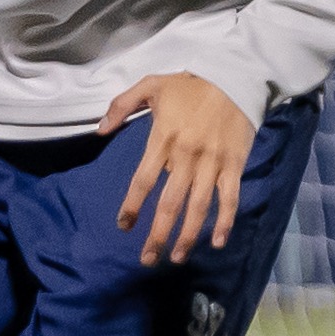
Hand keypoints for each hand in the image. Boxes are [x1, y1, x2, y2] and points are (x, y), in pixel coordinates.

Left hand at [101, 72, 255, 264]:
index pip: (142, 181)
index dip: (131, 206)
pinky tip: (216, 242)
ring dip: (187, 236)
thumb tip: (100, 131)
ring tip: (176, 257)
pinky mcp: (233, 165)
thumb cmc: (190, 84)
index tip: (124, 226)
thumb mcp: (151, 84)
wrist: (235, 76)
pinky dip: (224, 222)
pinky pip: (229, 198)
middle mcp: (186, 156)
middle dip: (157, 234)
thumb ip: (121, 105)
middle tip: (147, 259)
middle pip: (169, 204)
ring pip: (198, 207)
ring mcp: (212, 163)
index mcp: (163, 139)